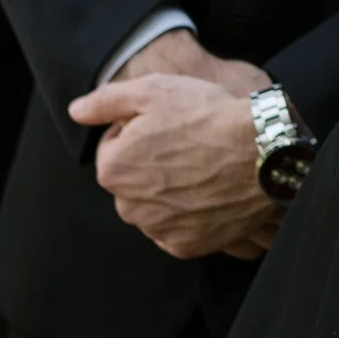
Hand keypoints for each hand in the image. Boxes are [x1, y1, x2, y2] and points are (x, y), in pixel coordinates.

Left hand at [68, 44, 277, 259]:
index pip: (114, 148)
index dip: (139, 131)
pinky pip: (177, 229)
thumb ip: (104, 102)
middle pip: (132, 181)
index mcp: (112, 169)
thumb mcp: (152, 91)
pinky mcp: (186, 246)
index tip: (167, 124)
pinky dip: (187, 214)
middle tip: (186, 144)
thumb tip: (76, 111)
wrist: (262, 151)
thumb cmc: (208, 116)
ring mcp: (158, 231)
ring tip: (201, 167)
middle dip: (150, 164)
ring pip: (154, 206)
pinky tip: (207, 191)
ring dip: (168, 190)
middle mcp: (129, 207)